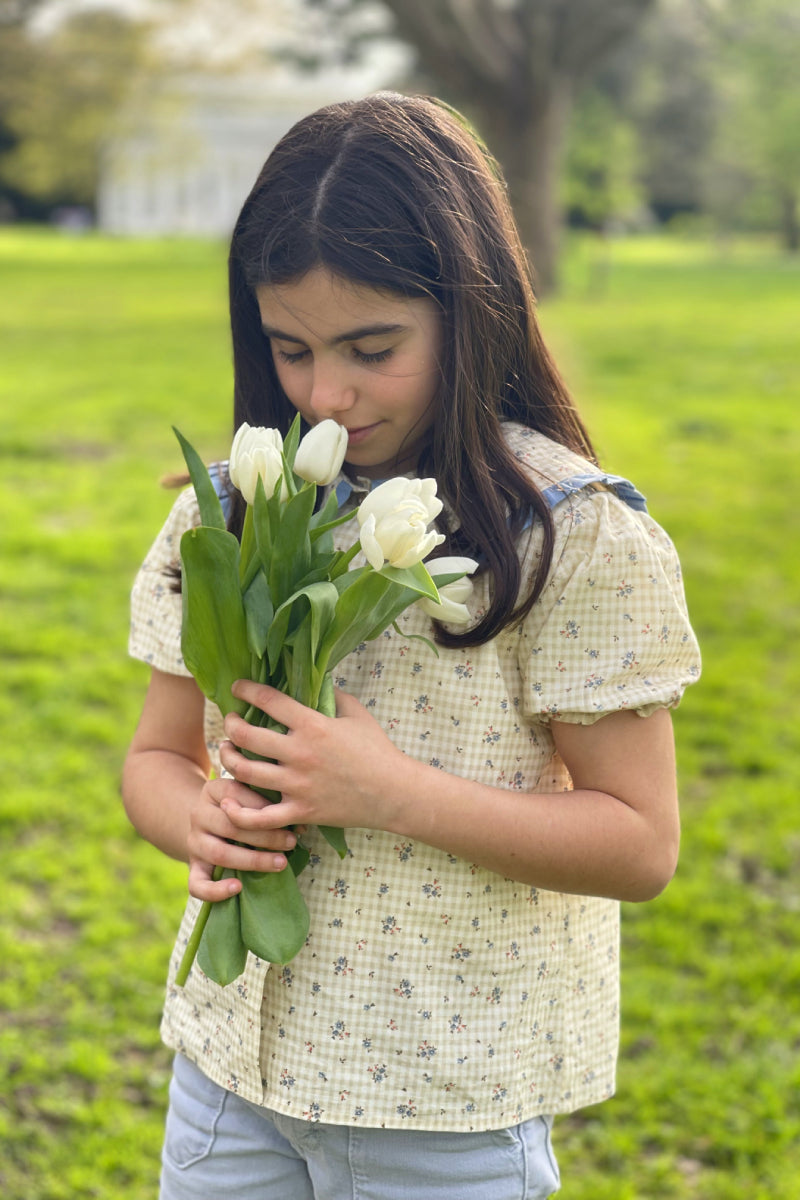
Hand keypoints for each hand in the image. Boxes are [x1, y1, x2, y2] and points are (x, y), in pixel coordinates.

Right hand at [186, 774, 299, 901]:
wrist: (209, 821)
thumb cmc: (242, 805)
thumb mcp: (251, 796)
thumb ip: (271, 804)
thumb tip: (302, 825)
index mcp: (214, 790)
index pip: (236, 794)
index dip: (264, 806)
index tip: (290, 815)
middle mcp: (199, 814)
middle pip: (230, 826)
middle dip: (265, 836)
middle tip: (291, 842)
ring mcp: (194, 841)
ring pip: (219, 854)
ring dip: (253, 861)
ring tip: (280, 863)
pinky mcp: (193, 865)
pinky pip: (197, 884)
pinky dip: (215, 890)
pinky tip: (237, 888)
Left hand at [217, 680, 408, 839]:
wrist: (394, 793)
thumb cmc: (378, 750)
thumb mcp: (357, 713)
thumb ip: (333, 695)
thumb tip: (313, 681)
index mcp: (314, 725)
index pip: (269, 701)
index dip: (247, 690)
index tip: (237, 687)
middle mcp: (300, 754)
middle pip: (246, 735)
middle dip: (230, 724)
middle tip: (230, 721)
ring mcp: (298, 785)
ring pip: (245, 771)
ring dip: (228, 757)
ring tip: (227, 751)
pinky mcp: (300, 811)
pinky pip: (259, 817)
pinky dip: (237, 811)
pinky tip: (227, 801)